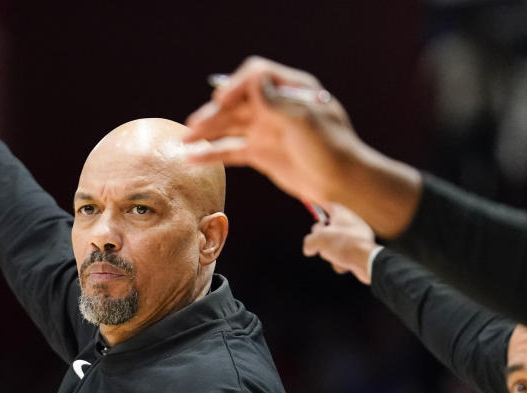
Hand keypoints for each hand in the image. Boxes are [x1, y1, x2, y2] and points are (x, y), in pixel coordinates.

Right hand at [184, 57, 363, 205]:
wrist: (342, 182)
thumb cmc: (332, 148)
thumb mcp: (307, 121)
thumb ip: (278, 102)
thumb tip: (255, 81)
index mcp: (290, 90)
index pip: (256, 76)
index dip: (236, 85)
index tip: (222, 100)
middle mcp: (274, 106)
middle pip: (236, 102)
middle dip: (214, 112)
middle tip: (194, 125)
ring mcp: (265, 130)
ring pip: (229, 126)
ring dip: (207, 132)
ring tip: (184, 140)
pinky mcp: (260, 153)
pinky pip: (231, 150)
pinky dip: (212, 154)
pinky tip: (192, 158)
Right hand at [303, 204, 379, 284]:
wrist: (365, 261)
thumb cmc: (344, 245)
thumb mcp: (318, 240)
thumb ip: (309, 241)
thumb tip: (309, 248)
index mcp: (341, 213)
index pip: (326, 206)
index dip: (317, 208)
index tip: (311, 208)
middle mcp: (350, 222)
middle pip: (328, 228)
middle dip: (321, 239)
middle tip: (319, 245)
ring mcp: (356, 236)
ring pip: (334, 244)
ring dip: (331, 253)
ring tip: (334, 256)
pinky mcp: (359, 250)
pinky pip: (343, 255)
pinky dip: (340, 261)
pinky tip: (343, 263)